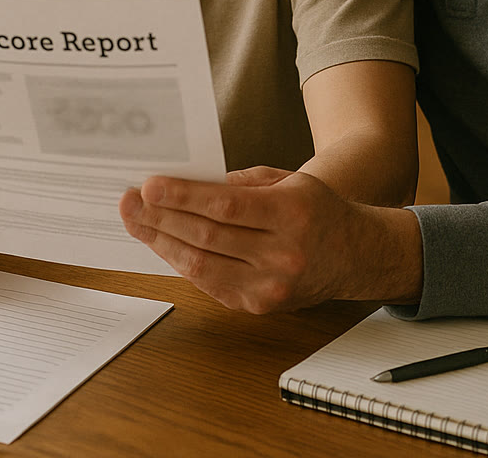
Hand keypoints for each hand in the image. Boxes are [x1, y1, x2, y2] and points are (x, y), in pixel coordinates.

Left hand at [119, 167, 422, 312]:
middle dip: (161, 218)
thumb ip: (239, 184)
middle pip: (207, 236)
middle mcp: (283, 253)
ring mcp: (271, 286)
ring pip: (201, 265)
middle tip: (131, 201)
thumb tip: (185, 183)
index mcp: (292, 212)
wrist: (356, 256)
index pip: (225, 206)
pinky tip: (163, 244)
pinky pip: (209, 283)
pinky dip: (182, 263)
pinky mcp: (259, 306)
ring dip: (162, 242)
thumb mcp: (286, 181)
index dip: (182, 197)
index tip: (149, 186)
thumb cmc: (317, 210)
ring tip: (137, 222)